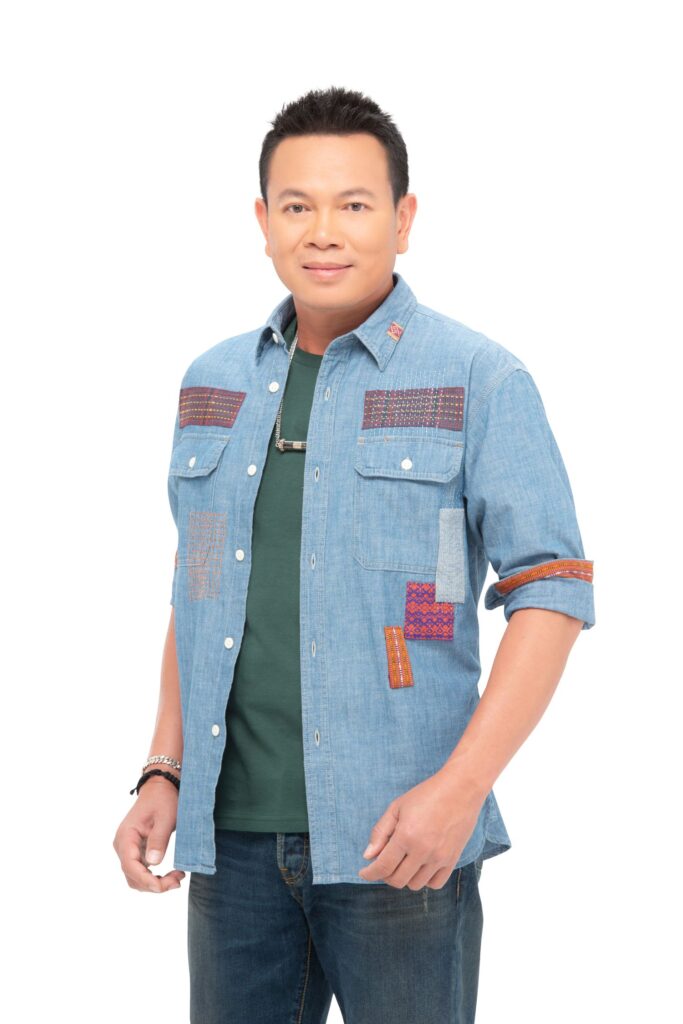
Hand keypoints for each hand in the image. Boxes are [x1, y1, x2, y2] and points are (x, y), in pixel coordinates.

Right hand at [113, 777, 185, 892]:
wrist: (160, 787)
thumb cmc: (163, 799)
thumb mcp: (165, 817)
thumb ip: (158, 840)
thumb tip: (153, 864)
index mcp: (126, 836)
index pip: (130, 866)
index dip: (147, 880)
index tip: (165, 886)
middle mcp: (122, 845)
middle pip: (132, 876)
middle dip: (153, 884)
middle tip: (178, 880)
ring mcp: (127, 849)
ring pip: (136, 877)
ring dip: (154, 883)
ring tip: (176, 878)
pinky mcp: (135, 851)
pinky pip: (140, 871)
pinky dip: (154, 877)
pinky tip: (171, 875)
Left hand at [357, 767, 484, 889]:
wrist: (460, 789)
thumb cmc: (426, 794)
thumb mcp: (397, 807)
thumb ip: (380, 832)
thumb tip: (368, 856)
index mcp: (406, 836)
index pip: (383, 866)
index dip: (370, 873)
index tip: (364, 873)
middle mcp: (423, 851)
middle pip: (398, 880)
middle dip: (385, 875)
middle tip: (383, 865)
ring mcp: (439, 857)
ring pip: (415, 884)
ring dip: (404, 878)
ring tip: (402, 863)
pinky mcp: (452, 859)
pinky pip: (435, 884)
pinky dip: (424, 880)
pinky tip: (420, 867)